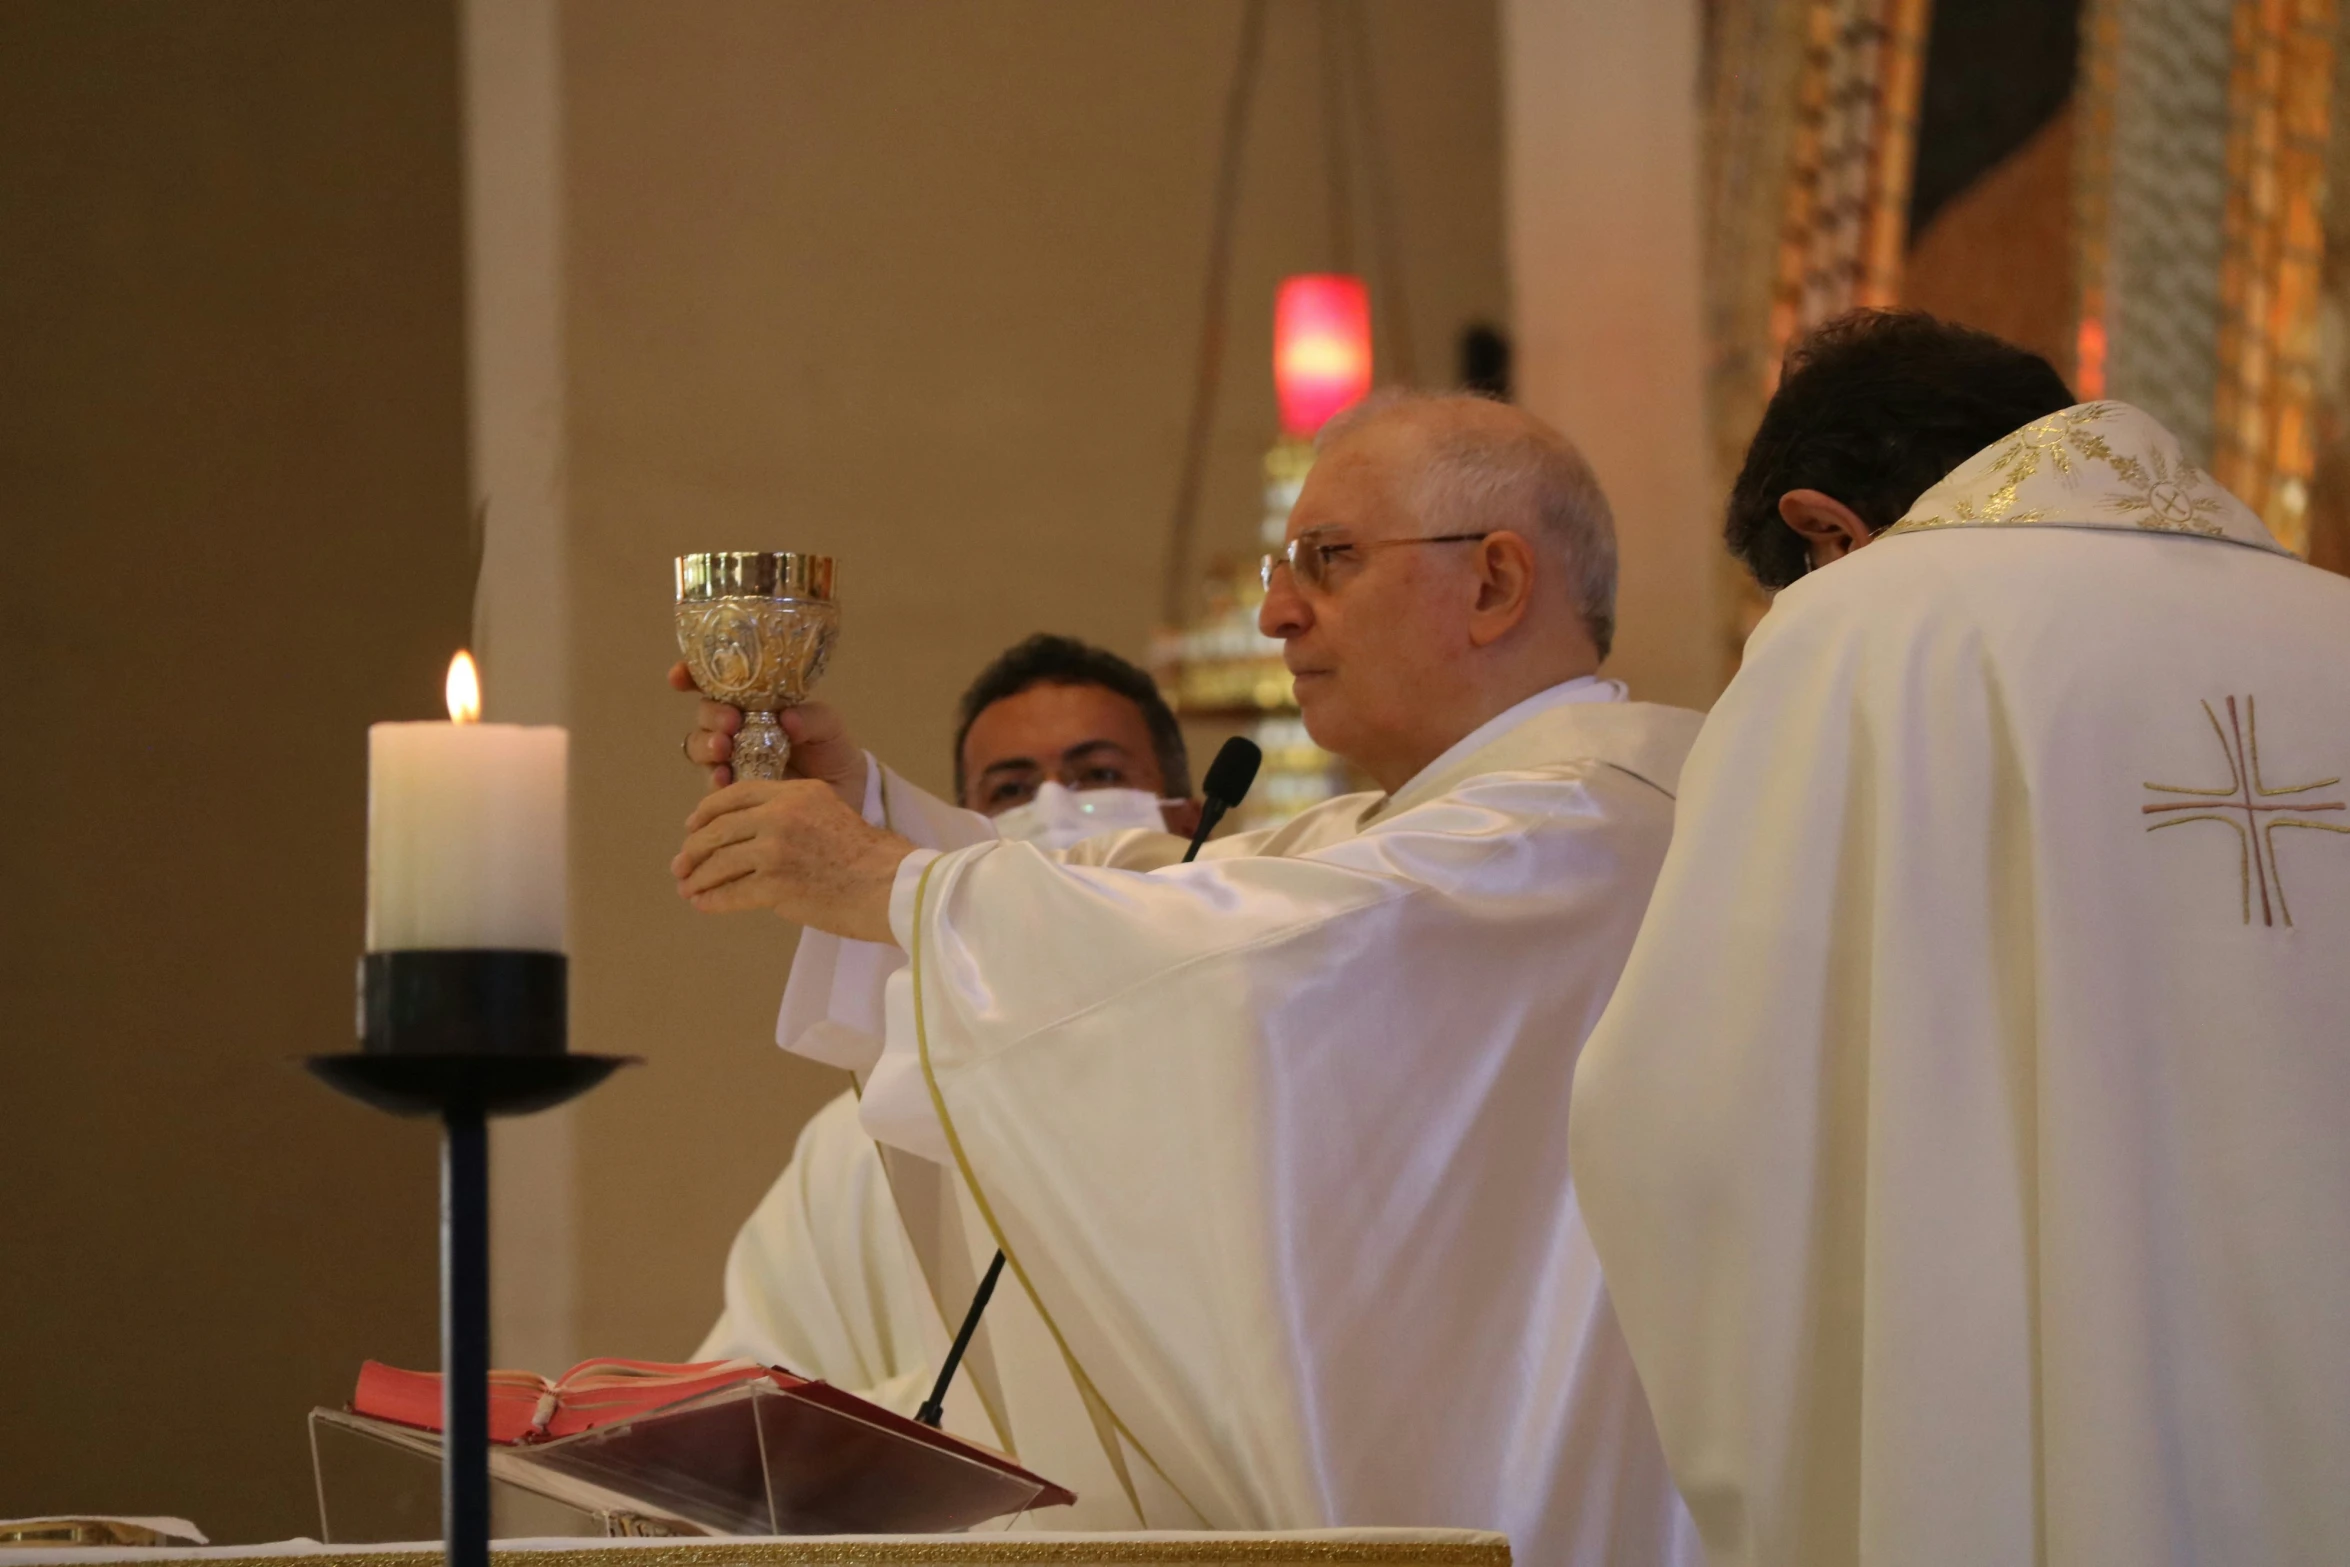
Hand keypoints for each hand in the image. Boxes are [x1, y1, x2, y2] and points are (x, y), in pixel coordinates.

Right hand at [668, 663, 866, 806]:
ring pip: (699, 747)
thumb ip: (812, 717)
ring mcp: (731, 760)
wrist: (844, 795)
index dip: (691, 676)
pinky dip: (714, 779)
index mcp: (754, 703)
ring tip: (723, 749)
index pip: (714, 684)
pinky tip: (724, 779)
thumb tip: (787, 718)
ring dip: (705, 745)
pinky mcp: (733, 791)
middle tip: (730, 722)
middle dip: (711, 715)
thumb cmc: (831, 750)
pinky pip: (712, 785)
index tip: (680, 677)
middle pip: (705, 715)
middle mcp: (736, 729)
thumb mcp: (829, 727)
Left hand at [672, 777, 912, 942]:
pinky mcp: (775, 884)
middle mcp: (781, 814)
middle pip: (719, 829)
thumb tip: (751, 836)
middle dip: (694, 849)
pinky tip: (703, 905)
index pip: (735, 794)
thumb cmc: (868, 858)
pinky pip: (731, 893)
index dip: (706, 811)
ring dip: (698, 878)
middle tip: (681, 864)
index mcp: (796, 792)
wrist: (892, 886)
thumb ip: (793, 815)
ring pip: (719, 863)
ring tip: (688, 888)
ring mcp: (775, 849)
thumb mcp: (831, 813)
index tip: (692, 825)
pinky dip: (712, 900)